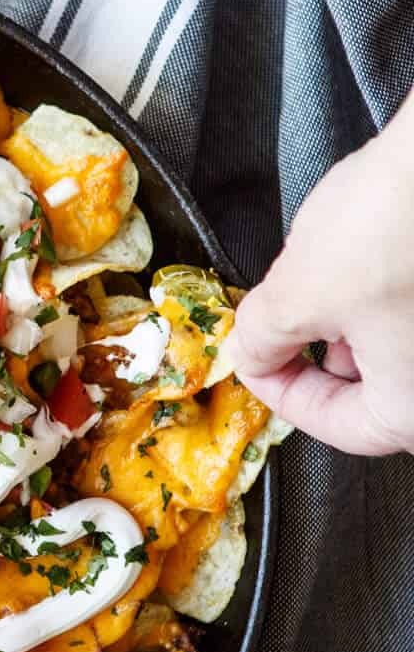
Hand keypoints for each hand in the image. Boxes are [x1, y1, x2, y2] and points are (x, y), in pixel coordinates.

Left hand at [231, 93, 413, 453]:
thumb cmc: (394, 224)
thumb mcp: (299, 291)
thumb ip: (262, 338)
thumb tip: (251, 351)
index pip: (339, 427)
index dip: (281, 393)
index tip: (251, 361)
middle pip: (375, 389)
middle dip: (319, 352)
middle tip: (280, 321)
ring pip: (399, 347)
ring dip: (353, 320)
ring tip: (324, 276)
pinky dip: (387, 292)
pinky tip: (365, 253)